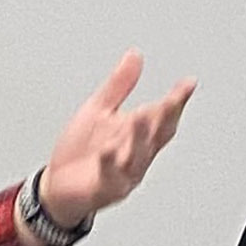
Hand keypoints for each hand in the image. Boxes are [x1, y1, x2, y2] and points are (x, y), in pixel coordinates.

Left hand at [36, 50, 194, 226]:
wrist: (57, 186)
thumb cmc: (80, 152)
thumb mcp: (99, 110)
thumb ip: (119, 85)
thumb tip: (135, 56)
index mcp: (137, 135)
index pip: (163, 117)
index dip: (177, 101)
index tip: (188, 84)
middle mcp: (136, 155)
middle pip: (157, 136)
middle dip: (165, 118)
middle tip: (171, 100)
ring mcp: (123, 174)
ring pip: (137, 155)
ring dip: (139, 137)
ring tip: (140, 117)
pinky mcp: (104, 189)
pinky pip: (109, 176)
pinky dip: (110, 163)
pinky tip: (108, 151)